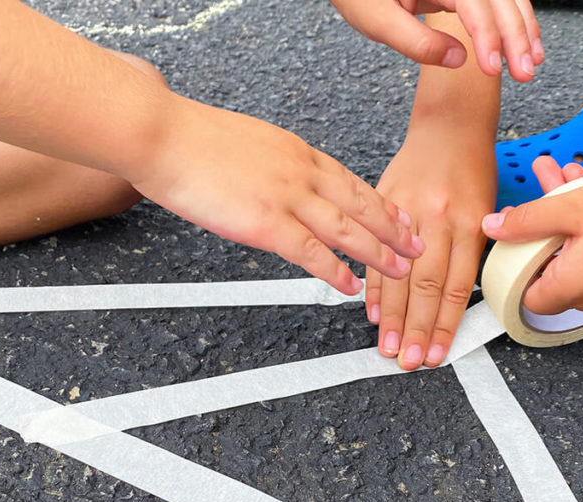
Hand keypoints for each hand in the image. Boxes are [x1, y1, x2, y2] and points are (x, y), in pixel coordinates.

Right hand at [132, 95, 423, 295]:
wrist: (164, 135)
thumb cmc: (194, 139)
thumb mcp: (249, 143)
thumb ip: (274, 166)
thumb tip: (280, 182)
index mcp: (297, 151)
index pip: (351, 181)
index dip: (381, 203)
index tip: (401, 216)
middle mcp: (301, 172)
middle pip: (361, 204)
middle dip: (395, 229)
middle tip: (419, 245)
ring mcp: (287, 197)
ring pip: (346, 229)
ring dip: (377, 253)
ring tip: (399, 270)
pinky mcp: (266, 222)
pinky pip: (312, 252)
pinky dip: (335, 271)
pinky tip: (349, 286)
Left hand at [328, 0, 542, 80]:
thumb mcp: (377, 21)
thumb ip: (416, 42)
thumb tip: (458, 60)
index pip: (476, 5)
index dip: (488, 37)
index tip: (493, 69)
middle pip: (500, 0)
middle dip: (517, 37)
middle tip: (524, 74)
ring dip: (523, 30)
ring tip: (531, 64)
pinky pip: (496, 4)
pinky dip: (512, 24)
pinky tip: (521, 47)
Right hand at [367, 127, 494, 368]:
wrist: (448, 125)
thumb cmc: (472, 169)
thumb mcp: (486, 210)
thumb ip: (471, 252)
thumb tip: (455, 300)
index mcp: (468, 224)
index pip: (455, 286)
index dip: (444, 324)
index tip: (437, 353)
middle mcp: (438, 221)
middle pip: (424, 286)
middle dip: (415, 329)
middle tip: (409, 360)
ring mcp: (408, 213)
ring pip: (398, 274)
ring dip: (392, 316)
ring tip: (388, 346)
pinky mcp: (385, 205)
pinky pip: (378, 252)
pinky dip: (375, 286)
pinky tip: (373, 311)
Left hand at [481, 156, 582, 312]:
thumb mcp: (575, 206)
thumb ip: (528, 219)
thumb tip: (495, 227)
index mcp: (574, 291)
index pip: (524, 297)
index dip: (512, 267)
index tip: (511, 239)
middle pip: (549, 269)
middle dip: (538, 227)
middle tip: (533, 196)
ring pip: (575, 251)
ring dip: (563, 215)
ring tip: (555, 175)